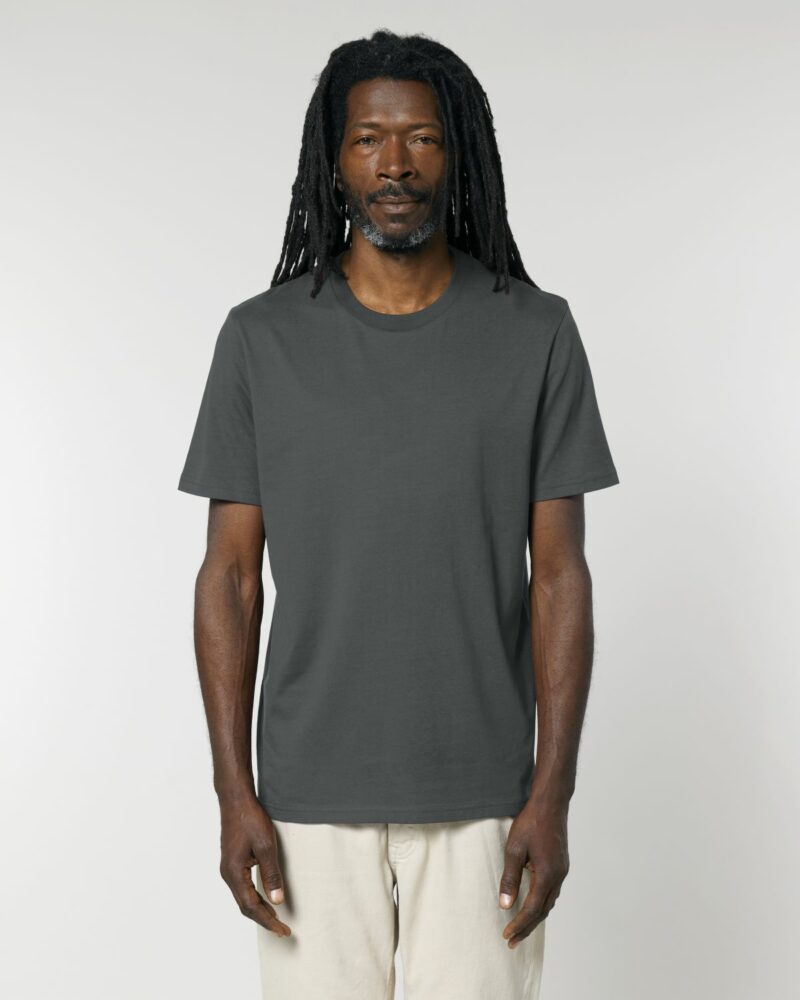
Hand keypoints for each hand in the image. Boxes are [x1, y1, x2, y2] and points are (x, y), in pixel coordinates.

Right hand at [218, 793, 291, 937]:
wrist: (235, 799)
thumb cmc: (250, 818)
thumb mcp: (265, 846)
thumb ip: (271, 874)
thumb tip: (277, 901)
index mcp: (234, 873)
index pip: (251, 906)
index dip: (268, 920)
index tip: (283, 930)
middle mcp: (228, 874)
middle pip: (245, 906)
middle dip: (264, 919)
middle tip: (282, 930)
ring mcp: (228, 868)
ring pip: (243, 897)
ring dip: (259, 909)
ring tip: (276, 919)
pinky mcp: (232, 861)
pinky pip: (242, 887)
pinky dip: (254, 897)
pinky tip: (265, 897)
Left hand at [498, 796, 568, 947]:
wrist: (551, 803)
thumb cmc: (531, 822)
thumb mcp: (514, 849)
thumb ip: (509, 878)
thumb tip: (505, 905)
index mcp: (547, 875)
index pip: (532, 909)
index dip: (519, 924)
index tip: (506, 935)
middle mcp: (558, 876)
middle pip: (542, 911)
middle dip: (527, 927)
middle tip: (511, 941)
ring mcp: (562, 871)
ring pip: (549, 903)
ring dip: (534, 917)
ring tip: (519, 928)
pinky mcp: (561, 865)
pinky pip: (551, 892)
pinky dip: (541, 904)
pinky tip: (532, 905)